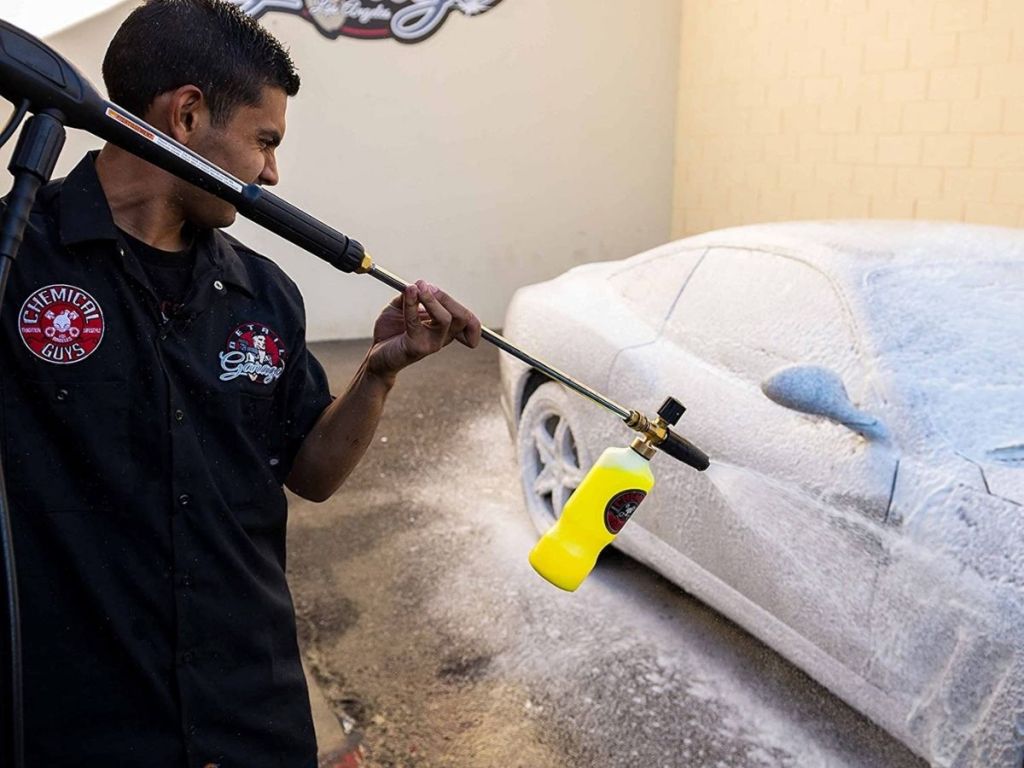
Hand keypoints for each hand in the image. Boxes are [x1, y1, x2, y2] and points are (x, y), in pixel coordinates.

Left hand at [366, 279, 481, 379]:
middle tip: (425, 286)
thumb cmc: (390, 332)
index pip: (467, 319)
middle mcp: (443, 337)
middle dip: (445, 298)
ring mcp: (432, 344)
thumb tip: (419, 285)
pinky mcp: (416, 347)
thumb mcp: (401, 307)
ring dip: (431, 300)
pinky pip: (416, 322)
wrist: (375, 354)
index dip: (455, 302)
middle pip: (462, 317)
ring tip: (416, 288)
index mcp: (445, 329)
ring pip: (445, 319)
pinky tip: (408, 292)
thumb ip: (411, 295)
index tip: (430, 288)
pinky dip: (412, 304)